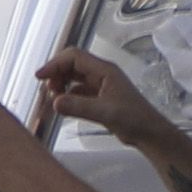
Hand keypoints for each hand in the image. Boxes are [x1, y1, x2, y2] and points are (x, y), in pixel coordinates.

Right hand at [33, 47, 151, 140]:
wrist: (151, 134)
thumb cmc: (134, 119)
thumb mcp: (105, 112)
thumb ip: (79, 107)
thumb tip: (54, 102)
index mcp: (105, 70)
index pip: (74, 57)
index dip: (55, 64)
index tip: (41, 76)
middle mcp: (102, 74)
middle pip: (72, 63)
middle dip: (56, 72)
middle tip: (47, 88)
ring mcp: (101, 85)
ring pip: (74, 76)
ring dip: (61, 83)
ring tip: (55, 96)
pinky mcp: (100, 97)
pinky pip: (78, 89)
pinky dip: (68, 94)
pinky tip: (65, 104)